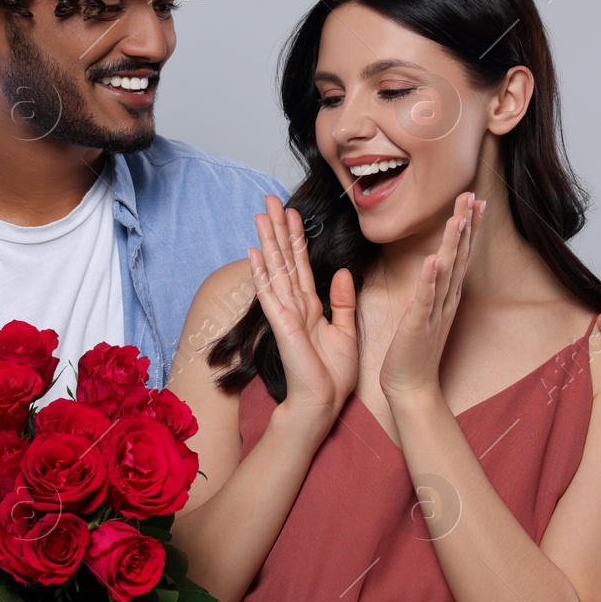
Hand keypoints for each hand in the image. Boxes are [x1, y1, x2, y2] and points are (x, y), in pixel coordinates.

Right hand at [246, 194, 358, 426]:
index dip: (297, 237)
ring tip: (260, 214)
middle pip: (285, 259)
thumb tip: (343, 273)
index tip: (294, 213)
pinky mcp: (283, 325)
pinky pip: (271, 294)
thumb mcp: (346, 330)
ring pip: (276, 269)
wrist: (323, 401)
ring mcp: (286, 313)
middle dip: (278, 229)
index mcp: (311, 306)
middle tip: (269, 200)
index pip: (302, 264)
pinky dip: (262, 273)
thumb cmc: (333, 373)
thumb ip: (342, 302)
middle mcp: (295, 305)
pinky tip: (254, 252)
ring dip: (268, 241)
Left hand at [379, 192, 483, 406]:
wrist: (411, 388)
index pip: (461, 255)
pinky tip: (434, 259)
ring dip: (453, 244)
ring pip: (447, 272)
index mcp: (446, 296)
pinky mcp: (418, 326)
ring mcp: (434, 313)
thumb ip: (433, 289)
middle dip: (466, 225)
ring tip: (457, 218)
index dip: (469, 227)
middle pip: (460, 257)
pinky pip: (425, 299)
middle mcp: (446, 301)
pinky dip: (430, 279)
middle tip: (473, 196)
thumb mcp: (427, 313)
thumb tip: (437, 267)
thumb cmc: (414, 351)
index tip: (475, 201)